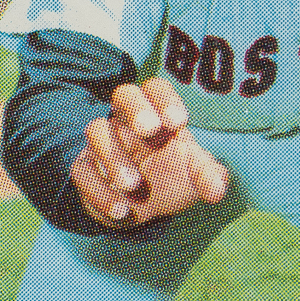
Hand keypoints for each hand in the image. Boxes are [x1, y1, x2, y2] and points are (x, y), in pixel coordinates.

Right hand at [70, 79, 229, 229]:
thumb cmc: (171, 178)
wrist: (141, 208)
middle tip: (150, 130)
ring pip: (97, 131)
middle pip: (124, 94)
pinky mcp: (85, 168)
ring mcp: (103, 143)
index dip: (165, 100)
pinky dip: (99, 192)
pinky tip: (120, 211)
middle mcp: (127, 122)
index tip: (178, 123)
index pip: (156, 89)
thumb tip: (217, 189)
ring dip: (115, 157)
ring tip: (134, 186)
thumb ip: (209, 178)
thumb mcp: (194, 178)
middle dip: (136, 108)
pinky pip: (82, 170)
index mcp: (157, 115)